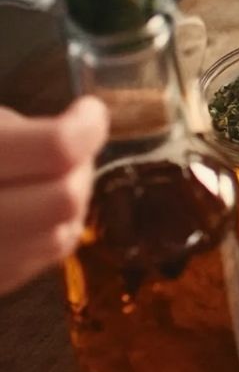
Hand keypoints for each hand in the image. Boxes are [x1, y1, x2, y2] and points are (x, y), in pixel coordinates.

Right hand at [0, 97, 107, 295]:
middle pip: (66, 197)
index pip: (56, 148)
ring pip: (60, 234)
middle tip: (67, 151)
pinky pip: (41, 259)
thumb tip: (78, 131)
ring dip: (68, 202)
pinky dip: (50, 230)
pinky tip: (31, 210)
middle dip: (78, 169)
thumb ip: (16, 132)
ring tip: (46, 178)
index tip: (89, 112)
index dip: (86, 126)